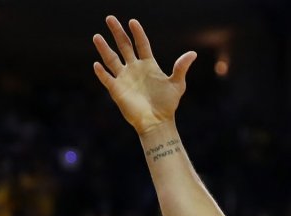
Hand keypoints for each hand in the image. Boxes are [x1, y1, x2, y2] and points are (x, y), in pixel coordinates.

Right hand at [93, 16, 196, 133]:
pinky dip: (102, 73)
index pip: (142, 44)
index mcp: (148, 65)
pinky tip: (97, 65)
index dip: (137, 33)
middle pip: (124, 46)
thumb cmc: (168, 104)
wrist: (158, 122)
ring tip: (97, 36)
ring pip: (112, 59)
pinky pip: (107, 79)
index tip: (133, 22)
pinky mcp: (117, 90)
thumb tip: (193, 53)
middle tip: (110, 18)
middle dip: (117, 32)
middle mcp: (134, 68)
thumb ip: (181, 68)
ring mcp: (124, 78)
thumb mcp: (177, 84)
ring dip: (104, 48)